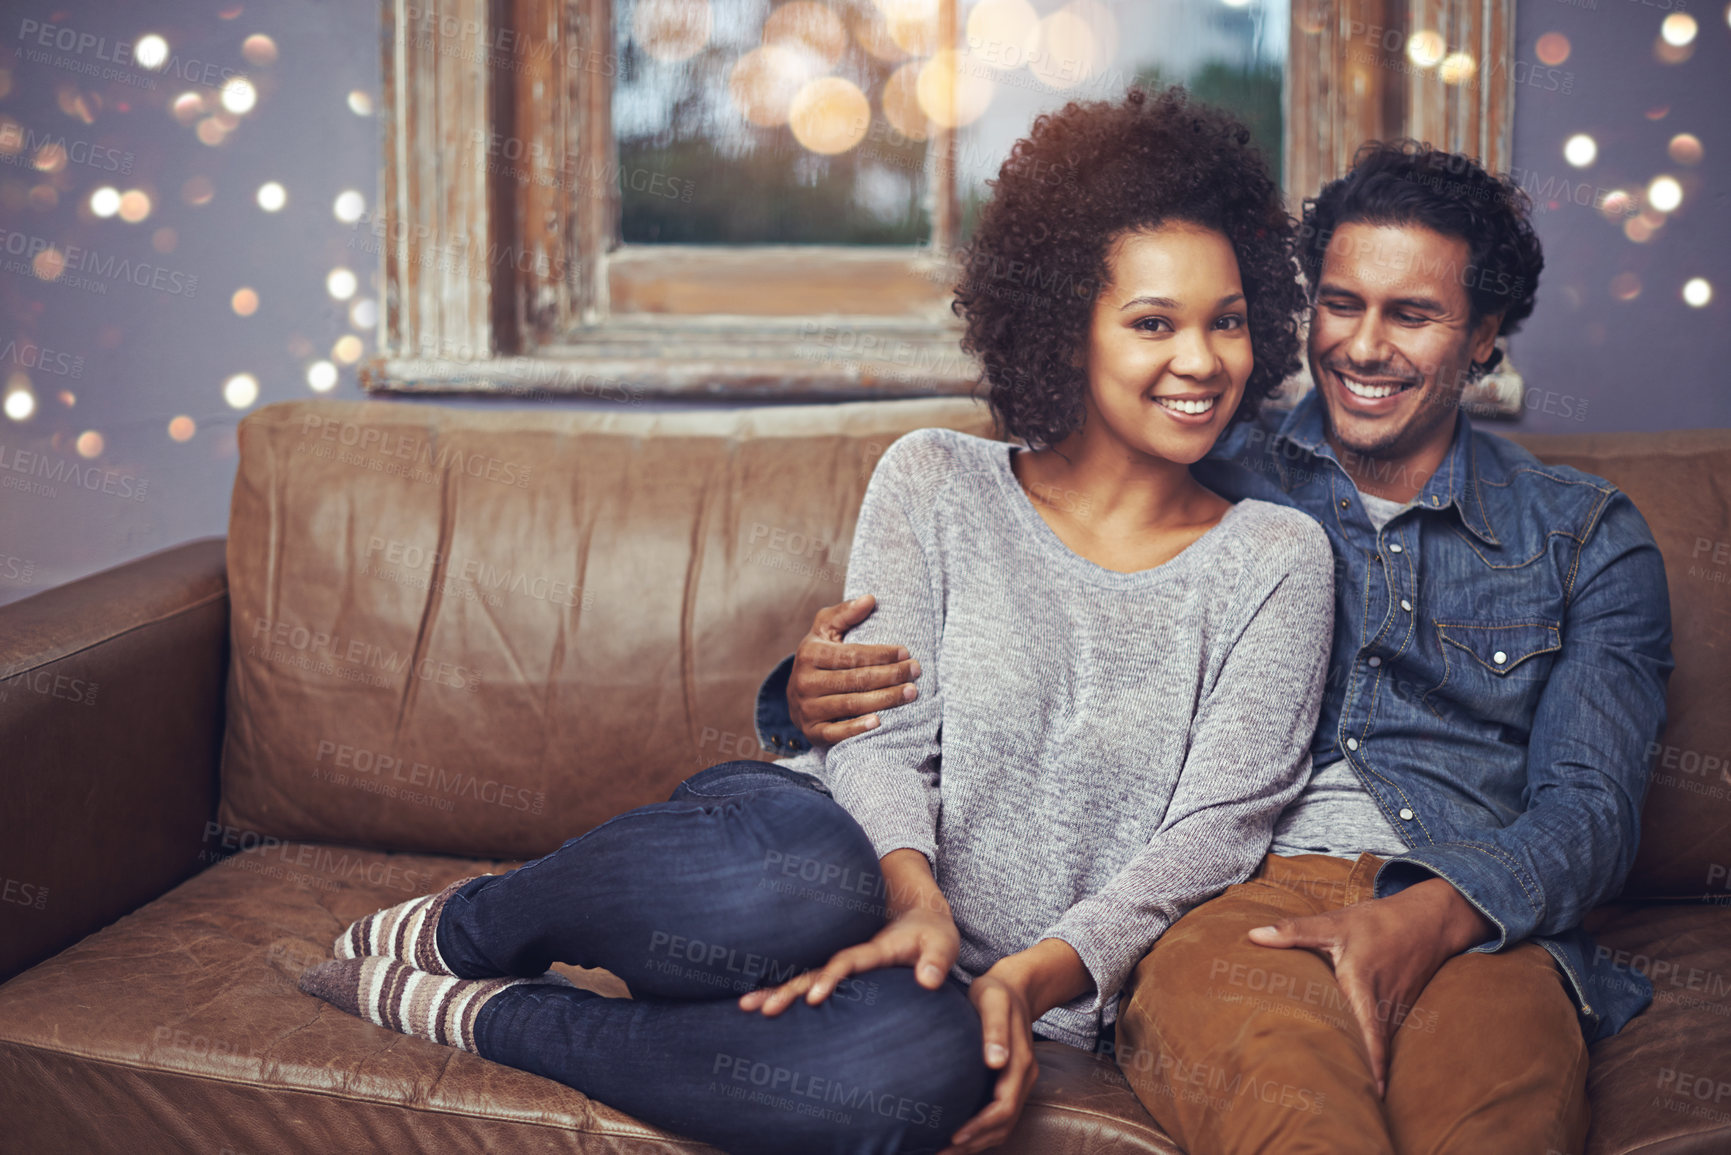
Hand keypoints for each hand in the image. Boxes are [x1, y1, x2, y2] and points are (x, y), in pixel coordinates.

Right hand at [737, 904, 958, 1015]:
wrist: (920, 916)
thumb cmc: (933, 934)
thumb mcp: (943, 944)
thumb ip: (936, 961)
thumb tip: (927, 982)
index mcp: (873, 949)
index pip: (847, 962)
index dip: (831, 977)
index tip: (814, 998)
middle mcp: (851, 955)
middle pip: (814, 971)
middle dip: (787, 989)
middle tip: (760, 1008)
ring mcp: (843, 963)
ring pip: (805, 977)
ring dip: (777, 990)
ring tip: (746, 1006)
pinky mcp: (842, 971)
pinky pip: (810, 980)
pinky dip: (786, 991)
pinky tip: (762, 1004)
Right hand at [788, 595, 920, 746]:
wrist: (796, 693)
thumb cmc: (818, 657)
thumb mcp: (825, 630)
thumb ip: (846, 613)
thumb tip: (870, 599)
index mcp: (810, 654)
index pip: (852, 655)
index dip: (881, 654)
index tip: (906, 653)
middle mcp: (805, 682)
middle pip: (855, 679)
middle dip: (890, 675)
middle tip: (916, 672)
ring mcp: (807, 708)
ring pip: (851, 704)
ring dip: (885, 699)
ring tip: (911, 693)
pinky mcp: (812, 731)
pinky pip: (836, 732)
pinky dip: (857, 728)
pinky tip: (879, 722)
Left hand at [942, 938, 1088, 1153]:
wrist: (1013, 987)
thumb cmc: (995, 992)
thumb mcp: (992, 1001)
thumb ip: (995, 1029)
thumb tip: (996, 1062)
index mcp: (1021, 1063)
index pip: (1003, 1107)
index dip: (979, 1126)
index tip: (953, 1136)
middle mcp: (1024, 1078)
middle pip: (1003, 1125)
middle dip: (973, 1143)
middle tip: (940, 1152)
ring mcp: (1019, 1083)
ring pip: (1003, 1126)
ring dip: (976, 1143)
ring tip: (944, 1151)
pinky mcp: (1009, 1084)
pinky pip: (999, 1116)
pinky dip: (980, 1132)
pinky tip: (955, 1134)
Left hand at [1247, 878, 1494, 1095]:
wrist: (1429, 920)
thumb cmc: (1379, 922)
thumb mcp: (1335, 922)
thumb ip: (1294, 931)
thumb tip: (1253, 935)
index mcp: (1362, 987)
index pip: (1367, 1036)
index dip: (1367, 1067)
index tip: (1362, 1093)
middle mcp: (1382, 1006)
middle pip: (1370, 1050)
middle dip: (1357, 1076)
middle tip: (1334, 1100)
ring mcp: (1394, 1011)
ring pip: (1377, 1047)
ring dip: (1364, 1068)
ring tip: (1342, 1093)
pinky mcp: (1398, 1011)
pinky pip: (1383, 1037)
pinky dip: (1371, 1053)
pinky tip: (1354, 1065)